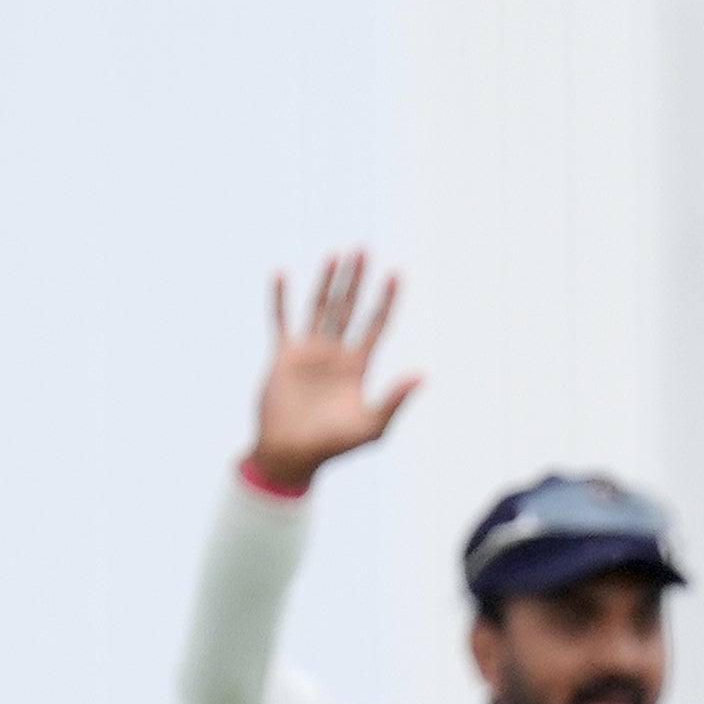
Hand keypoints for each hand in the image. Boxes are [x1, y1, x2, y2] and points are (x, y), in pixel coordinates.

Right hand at [246, 252, 418, 493]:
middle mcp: (336, 354)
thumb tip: (423, 374)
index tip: (397, 273)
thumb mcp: (372, 425)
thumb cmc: (334, 446)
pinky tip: (281, 272)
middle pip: (350, 307)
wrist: (292, 453)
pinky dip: (281, 298)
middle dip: (358, 280)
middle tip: (364, 249)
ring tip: (336, 253)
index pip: (377, 324)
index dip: (387, 300)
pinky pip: (282, 320)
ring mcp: (310, 352)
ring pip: (320, 308)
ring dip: (327, 281)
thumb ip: (395, 399)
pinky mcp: (283, 356)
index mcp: (359, 366)